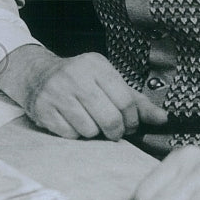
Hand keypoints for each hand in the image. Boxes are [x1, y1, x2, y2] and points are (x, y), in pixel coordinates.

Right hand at [0, 44, 167, 139]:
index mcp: (95, 65)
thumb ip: (136, 101)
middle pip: (109, 119)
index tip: (130, 124)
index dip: (133, 120)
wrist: (36, 74)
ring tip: (88, 122)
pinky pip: (69, 135)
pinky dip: (74, 134)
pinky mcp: (43, 108)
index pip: (126, 101)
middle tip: (112, 130)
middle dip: (115, 131)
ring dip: (92, 132)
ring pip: (89, 130)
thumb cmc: (79, 80)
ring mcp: (56, 92)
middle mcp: (75, 75)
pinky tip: (71, 121)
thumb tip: (162, 119)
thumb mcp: (107, 81)